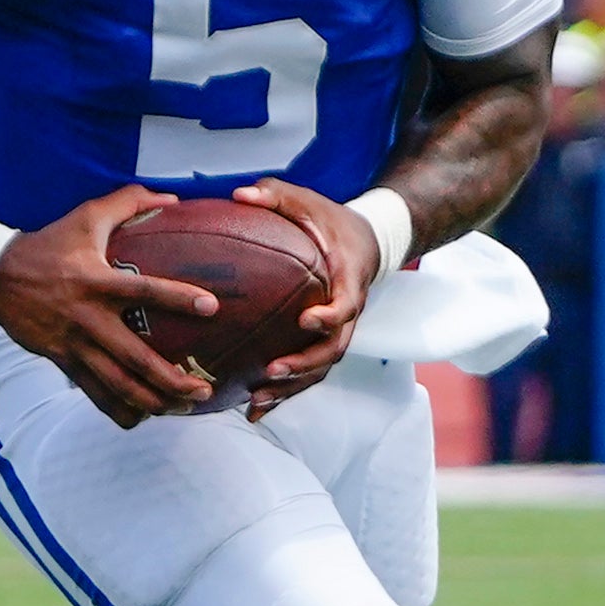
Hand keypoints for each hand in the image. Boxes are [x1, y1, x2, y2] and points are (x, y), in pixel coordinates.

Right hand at [0, 185, 218, 430]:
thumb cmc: (49, 243)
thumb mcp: (85, 215)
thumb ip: (129, 202)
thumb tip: (173, 197)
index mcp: (96, 281)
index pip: (144, 291)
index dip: (178, 298)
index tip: (212, 307)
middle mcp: (87, 318)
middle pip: (135, 357)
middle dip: (172, 378)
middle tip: (203, 388)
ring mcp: (74, 344)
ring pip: (117, 384)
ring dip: (152, 400)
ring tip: (182, 408)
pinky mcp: (62, 361)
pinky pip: (94, 392)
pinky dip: (119, 409)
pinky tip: (143, 418)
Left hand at [228, 178, 379, 420]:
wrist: (365, 241)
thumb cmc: (329, 220)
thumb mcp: (306, 200)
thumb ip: (275, 195)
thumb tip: (239, 195)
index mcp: (347, 279)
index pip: (347, 304)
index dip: (330, 315)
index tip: (306, 320)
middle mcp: (347, 312)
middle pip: (333, 350)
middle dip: (303, 365)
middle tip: (270, 372)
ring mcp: (338, 332)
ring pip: (320, 369)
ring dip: (291, 389)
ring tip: (256, 400)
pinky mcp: (324, 342)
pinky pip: (307, 373)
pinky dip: (284, 394)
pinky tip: (252, 410)